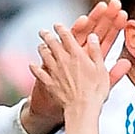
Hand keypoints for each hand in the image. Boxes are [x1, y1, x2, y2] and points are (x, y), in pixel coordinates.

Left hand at [23, 1, 128, 133]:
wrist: (82, 108)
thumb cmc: (95, 90)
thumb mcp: (101, 69)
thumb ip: (96, 51)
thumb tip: (93, 36)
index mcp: (77, 55)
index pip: (66, 36)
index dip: (61, 29)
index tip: (57, 25)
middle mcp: (63, 60)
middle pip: (51, 43)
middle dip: (47, 35)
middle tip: (43, 31)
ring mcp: (54, 71)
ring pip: (43, 55)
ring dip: (41, 48)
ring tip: (40, 46)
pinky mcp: (49, 82)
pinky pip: (38, 73)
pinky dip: (34, 68)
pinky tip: (32, 65)